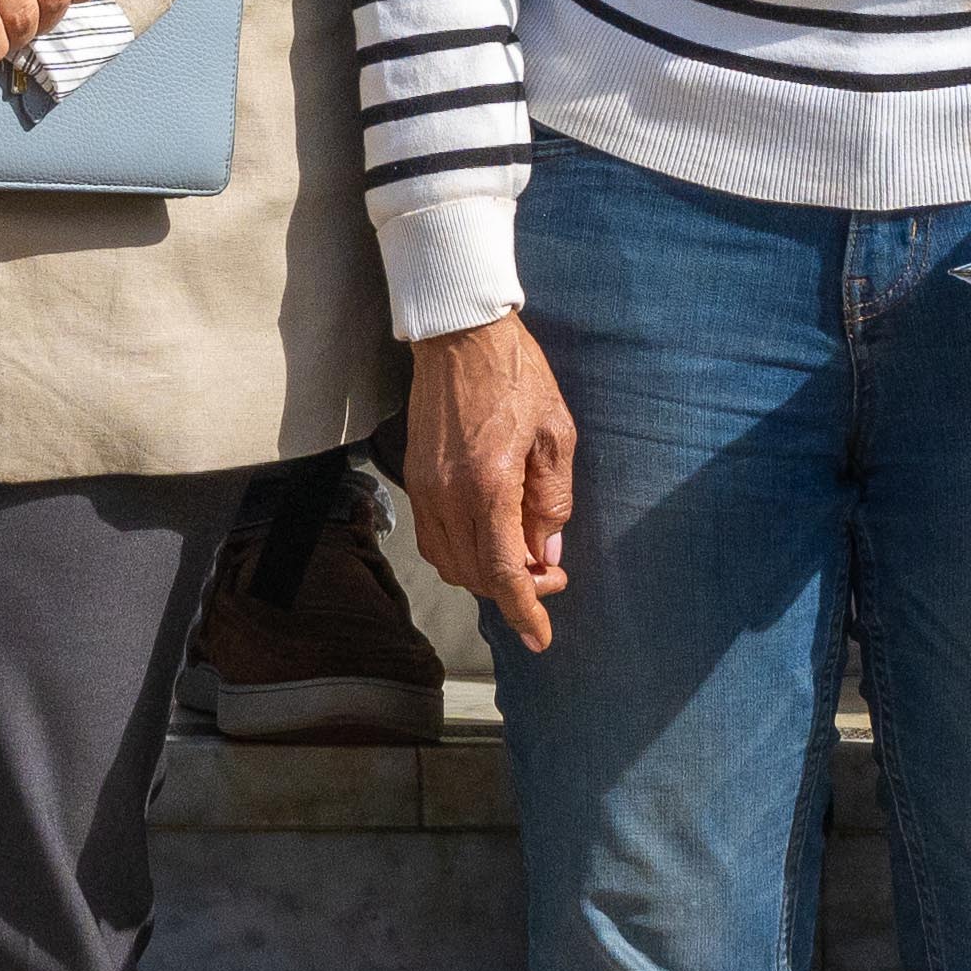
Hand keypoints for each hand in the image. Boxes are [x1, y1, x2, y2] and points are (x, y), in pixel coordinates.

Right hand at [408, 318, 577, 655]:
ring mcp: (425, 489)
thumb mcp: (556, 433)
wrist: (459, 333)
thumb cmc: (516, 375)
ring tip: (523, 555)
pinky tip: (491, 538)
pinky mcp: (415, 479)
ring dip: (486, 575)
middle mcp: (449, 496)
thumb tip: (547, 552)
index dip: (525, 611)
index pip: (504, 572)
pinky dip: (463, 554)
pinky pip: (434, 539)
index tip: (541, 637)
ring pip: (450, 564)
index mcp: (489, 485)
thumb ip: (552, 499)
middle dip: (515, 590)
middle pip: (476, 576)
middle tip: (550, 573)